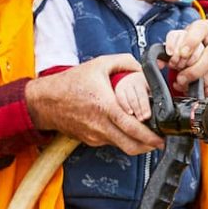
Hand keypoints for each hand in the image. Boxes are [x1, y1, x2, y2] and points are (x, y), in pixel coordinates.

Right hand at [26, 54, 162, 152]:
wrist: (45, 101)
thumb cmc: (70, 83)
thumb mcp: (99, 64)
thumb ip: (125, 62)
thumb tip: (143, 68)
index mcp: (104, 106)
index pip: (132, 127)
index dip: (150, 136)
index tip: (162, 135)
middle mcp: (100, 125)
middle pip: (130, 146)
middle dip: (149, 146)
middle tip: (159, 140)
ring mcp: (95, 136)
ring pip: (122, 146)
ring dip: (136, 143)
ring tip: (145, 133)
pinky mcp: (90, 140)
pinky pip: (111, 142)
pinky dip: (121, 138)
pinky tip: (124, 128)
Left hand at [170, 19, 207, 94]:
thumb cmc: (199, 43)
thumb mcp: (184, 37)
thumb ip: (172, 45)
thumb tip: (164, 59)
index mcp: (205, 28)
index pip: (199, 31)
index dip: (190, 43)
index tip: (181, 54)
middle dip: (194, 70)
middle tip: (180, 78)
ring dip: (197, 83)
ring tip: (184, 84)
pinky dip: (205, 90)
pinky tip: (196, 88)